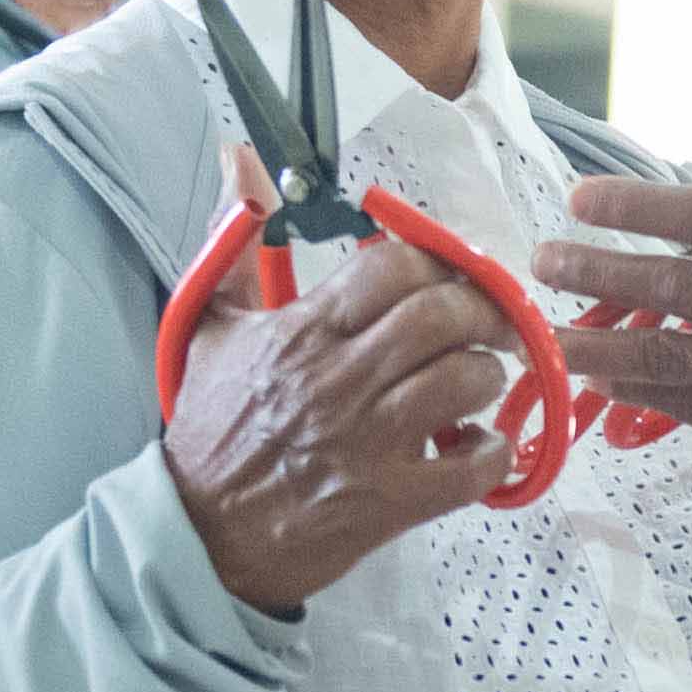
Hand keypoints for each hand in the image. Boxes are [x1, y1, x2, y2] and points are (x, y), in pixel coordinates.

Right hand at [168, 167, 533, 615]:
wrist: (197, 532)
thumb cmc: (213, 426)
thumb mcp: (211, 326)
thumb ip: (235, 242)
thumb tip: (241, 158)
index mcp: (304, 331)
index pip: (394, 266)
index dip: (439, 261)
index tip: (452, 277)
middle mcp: (340, 379)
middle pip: (444, 316)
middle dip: (486, 312)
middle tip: (495, 324)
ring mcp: (368, 443)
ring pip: (466, 381)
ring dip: (489, 377)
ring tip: (479, 384)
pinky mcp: (389, 502)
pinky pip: (472, 469)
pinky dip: (494, 455)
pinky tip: (482, 447)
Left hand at [534, 153, 691, 503]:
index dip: (643, 205)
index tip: (581, 197)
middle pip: (681, 285)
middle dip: (601, 269)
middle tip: (543, 260)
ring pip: (670, 353)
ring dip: (597, 342)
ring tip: (541, 333)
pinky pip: (680, 402)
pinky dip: (630, 388)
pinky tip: (587, 372)